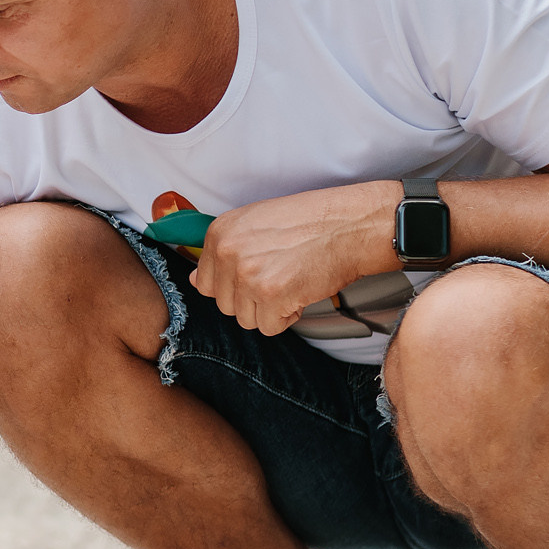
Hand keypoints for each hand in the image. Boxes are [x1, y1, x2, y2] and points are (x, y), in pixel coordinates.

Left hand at [191, 181, 398, 334]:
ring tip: (292, 281)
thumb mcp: (255, 222)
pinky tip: (301, 291)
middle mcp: (227, 252)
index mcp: (219, 232)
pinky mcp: (271, 294)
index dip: (234, 286)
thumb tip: (197, 280)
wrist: (350, 225)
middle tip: (281, 275)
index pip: (205, 283)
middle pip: (225, 304)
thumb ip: (225, 251)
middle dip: (253, 300)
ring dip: (270, 309)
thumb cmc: (309, 221)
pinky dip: (287, 317)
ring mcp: (247, 274)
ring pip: (245, 318)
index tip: (258, 275)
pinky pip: (269, 326)